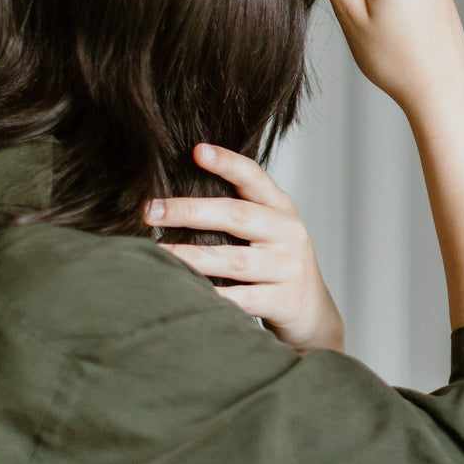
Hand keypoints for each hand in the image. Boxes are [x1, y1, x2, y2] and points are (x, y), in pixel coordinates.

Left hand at [145, 144, 343, 353]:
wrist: (313, 312)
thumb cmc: (276, 263)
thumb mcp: (268, 229)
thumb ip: (236, 210)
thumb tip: (171, 198)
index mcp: (281, 208)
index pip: (254, 178)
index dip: (227, 163)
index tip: (197, 151)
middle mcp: (288, 233)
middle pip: (237, 216)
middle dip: (190, 211)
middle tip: (151, 210)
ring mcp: (288, 268)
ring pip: (234, 260)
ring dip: (190, 256)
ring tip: (156, 253)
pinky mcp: (283, 301)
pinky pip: (240, 299)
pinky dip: (210, 296)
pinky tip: (183, 292)